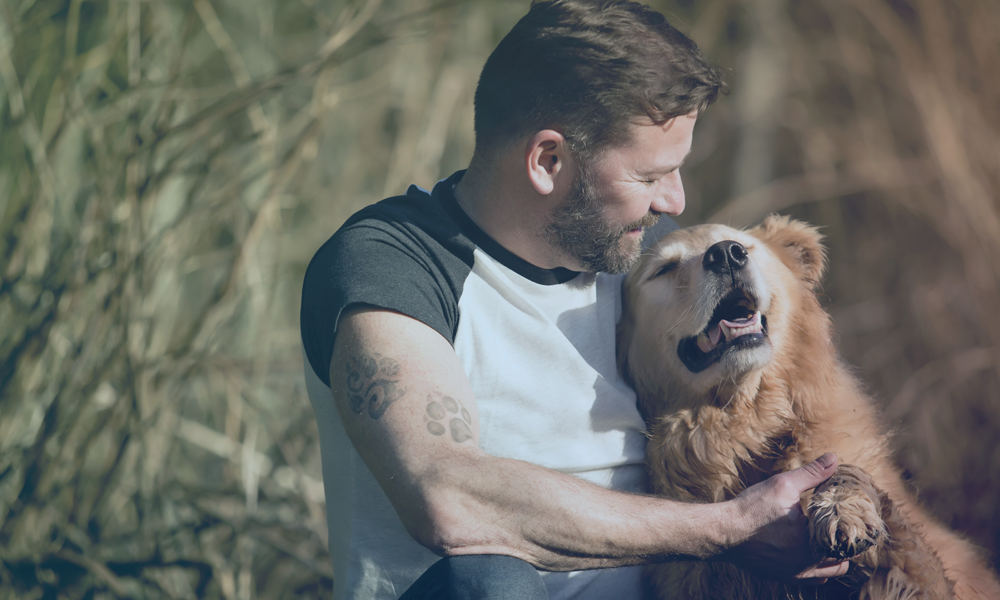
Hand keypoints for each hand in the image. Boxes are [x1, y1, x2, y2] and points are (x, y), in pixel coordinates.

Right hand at [716, 453, 849, 583]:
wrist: (722, 532)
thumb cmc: (751, 508)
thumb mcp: (782, 485)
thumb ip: (811, 474)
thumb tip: (833, 458)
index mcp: (813, 543)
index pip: (846, 541)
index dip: (848, 528)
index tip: (845, 516)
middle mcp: (807, 565)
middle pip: (841, 560)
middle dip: (840, 545)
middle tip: (832, 526)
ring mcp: (794, 574)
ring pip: (827, 573)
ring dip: (829, 558)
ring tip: (820, 539)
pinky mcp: (781, 577)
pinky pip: (809, 577)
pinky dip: (813, 565)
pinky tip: (804, 548)